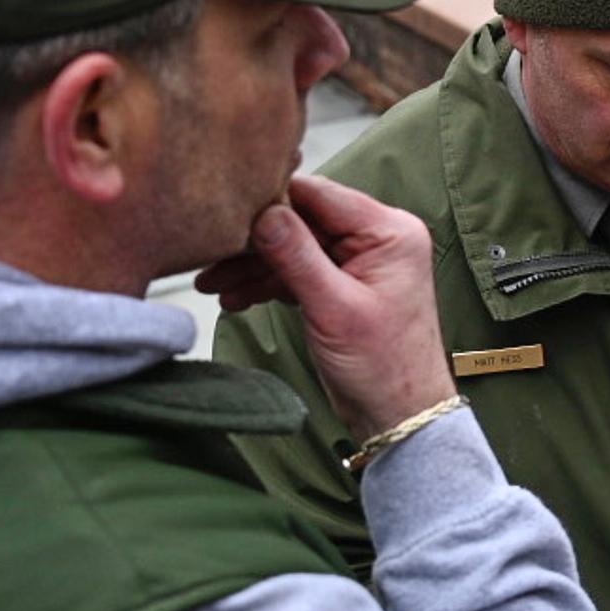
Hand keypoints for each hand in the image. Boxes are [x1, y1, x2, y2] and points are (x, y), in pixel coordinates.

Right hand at [201, 176, 454, 442]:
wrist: (400, 415)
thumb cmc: (384, 367)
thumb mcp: (333, 308)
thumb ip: (296, 256)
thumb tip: (262, 213)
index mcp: (389, 231)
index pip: (319, 195)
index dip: (271, 199)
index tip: (227, 210)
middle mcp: (377, 237)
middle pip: (302, 220)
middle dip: (254, 241)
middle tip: (210, 256)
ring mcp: (359, 260)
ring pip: (294, 246)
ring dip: (253, 265)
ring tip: (213, 284)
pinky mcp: (343, 282)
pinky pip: (298, 269)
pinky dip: (267, 282)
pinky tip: (235, 297)